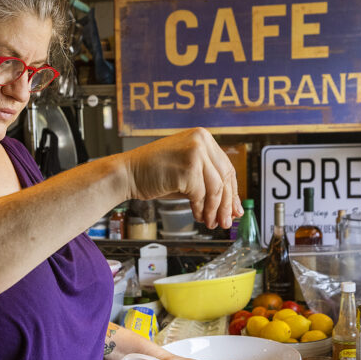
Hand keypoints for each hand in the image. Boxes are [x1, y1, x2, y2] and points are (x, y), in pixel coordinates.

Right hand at [121, 128, 241, 229]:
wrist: (126, 173)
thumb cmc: (152, 172)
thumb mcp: (185, 172)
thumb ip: (207, 184)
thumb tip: (230, 207)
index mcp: (202, 136)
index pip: (226, 167)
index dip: (232, 191)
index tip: (234, 208)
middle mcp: (201, 140)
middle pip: (225, 177)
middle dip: (226, 204)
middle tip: (226, 221)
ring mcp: (195, 152)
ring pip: (216, 188)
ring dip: (214, 210)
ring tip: (210, 222)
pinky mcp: (188, 168)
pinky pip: (202, 195)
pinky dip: (200, 209)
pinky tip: (196, 215)